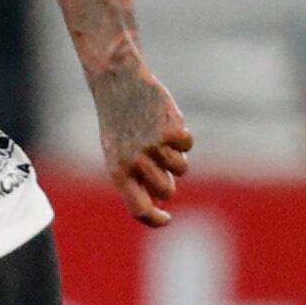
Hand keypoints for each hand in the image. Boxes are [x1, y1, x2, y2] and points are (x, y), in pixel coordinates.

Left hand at [92, 65, 192, 226]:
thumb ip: (134, 180)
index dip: (155, 219)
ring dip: (175, 157)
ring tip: (158, 137)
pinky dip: (182, 138)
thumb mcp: (118, 154)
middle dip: (168, 181)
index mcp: (118, 172)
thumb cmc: (118, 124)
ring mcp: (154, 147)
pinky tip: (166, 123)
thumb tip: (157, 203)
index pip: (140, 209)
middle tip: (158, 162)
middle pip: (167, 190)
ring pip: (181, 169)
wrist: (119, 85)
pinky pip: (188, 146)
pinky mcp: (171, 131)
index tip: (166, 219)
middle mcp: (136, 163)